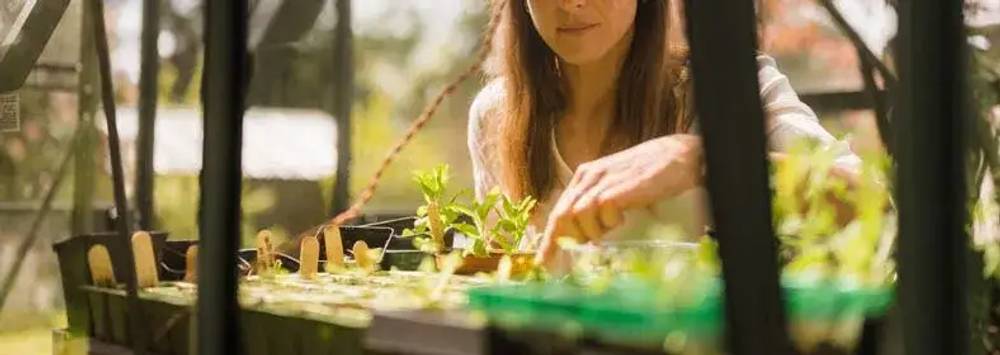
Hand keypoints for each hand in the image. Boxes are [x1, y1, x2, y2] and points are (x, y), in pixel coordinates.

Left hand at [535, 134, 703, 266]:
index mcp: (585, 176)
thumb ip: (599, 205)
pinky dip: (610, 222)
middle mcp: (589, 177)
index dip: (549, 238)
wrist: (677, 157)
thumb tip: (587, 235)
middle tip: (572, 256)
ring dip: (592, 231)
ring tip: (611, 228)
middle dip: (564, 240)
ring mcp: (602, 181)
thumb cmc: (649, 175)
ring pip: (578, 216)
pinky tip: (624, 216)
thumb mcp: (616, 186)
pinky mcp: (617, 188)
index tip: (544, 261)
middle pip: (562, 215)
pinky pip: (601, 212)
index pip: (559, 210)